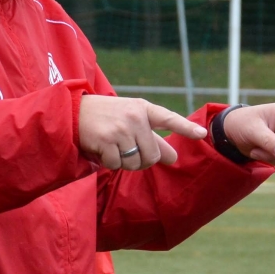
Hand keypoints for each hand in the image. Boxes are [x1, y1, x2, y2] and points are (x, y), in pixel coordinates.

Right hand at [79, 95, 206, 170]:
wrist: (73, 112)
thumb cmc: (106, 117)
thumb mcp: (131, 120)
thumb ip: (152, 138)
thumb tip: (173, 158)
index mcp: (143, 109)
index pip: (168, 119)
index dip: (185, 127)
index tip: (201, 134)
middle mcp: (134, 117)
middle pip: (151, 156)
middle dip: (141, 161)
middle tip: (126, 151)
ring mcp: (120, 128)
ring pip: (134, 163)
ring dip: (123, 162)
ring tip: (112, 146)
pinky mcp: (106, 140)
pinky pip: (116, 165)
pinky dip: (108, 163)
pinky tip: (101, 149)